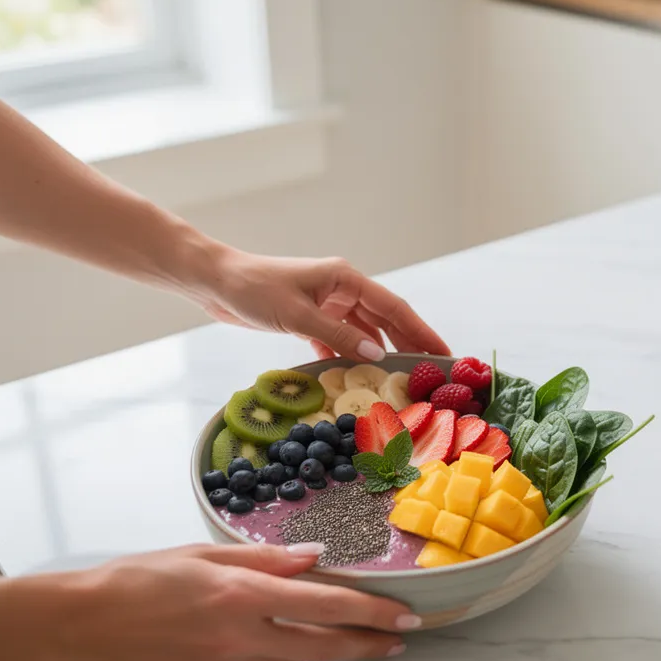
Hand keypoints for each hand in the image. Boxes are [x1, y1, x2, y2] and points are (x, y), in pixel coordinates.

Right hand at [57, 543, 417, 660]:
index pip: (326, 605)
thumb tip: (314, 557)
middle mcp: (239, 636)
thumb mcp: (201, 553)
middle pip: (323, 646)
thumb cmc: (133, 579)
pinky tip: (233, 635)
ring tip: (306, 625)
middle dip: (365, 644)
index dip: (372, 613)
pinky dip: (255, 651)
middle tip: (395, 640)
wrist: (78, 625)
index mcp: (241, 594)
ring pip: (287, 659)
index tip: (403, 617)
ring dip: (305, 644)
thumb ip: (263, 558)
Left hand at [191, 247, 450, 361]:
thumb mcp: (298, 315)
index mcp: (346, 279)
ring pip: (363, 333)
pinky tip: (358, 380)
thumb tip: (376, 355)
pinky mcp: (310, 319)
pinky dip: (348, 358)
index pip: (394, 308)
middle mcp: (342, 290)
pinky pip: (338, 341)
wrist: (217, 283)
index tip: (443, 353)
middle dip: (409, 345)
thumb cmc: (255, 289)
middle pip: (385, 321)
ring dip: (379, 356)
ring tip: (401, 381)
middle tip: (432, 373)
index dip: (421, 331)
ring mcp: (327, 305)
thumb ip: (338, 336)